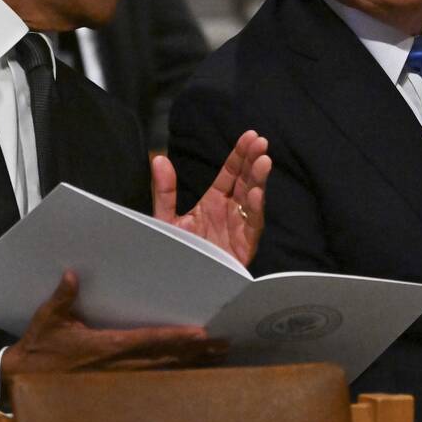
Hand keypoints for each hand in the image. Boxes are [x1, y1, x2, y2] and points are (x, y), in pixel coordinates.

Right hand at [0, 271, 227, 387]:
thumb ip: (63, 298)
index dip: (177, 338)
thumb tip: (71, 275)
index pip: (149, 340)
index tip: (201, 334)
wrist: (23, 383)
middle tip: (225, 344)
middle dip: (197, 352)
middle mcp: (120, 366)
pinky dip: (175, 375)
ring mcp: (120, 380)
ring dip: (192, 364)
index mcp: (107, 347)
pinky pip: (153, 381)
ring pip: (164, 372)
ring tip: (218, 356)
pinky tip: (192, 372)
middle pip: (166, 358)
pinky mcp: (117, 387)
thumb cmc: (38, 350)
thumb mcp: (47, 321)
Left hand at [151, 129, 270, 266]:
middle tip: (261, 142)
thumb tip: (158, 158)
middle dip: (253, 161)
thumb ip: (165, 190)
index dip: (240, 154)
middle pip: (245, 181)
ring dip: (259, 181)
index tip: (250, 136)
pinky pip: (252, 227)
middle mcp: (230, 212)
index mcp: (214, 202)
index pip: (230, 173)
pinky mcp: (243, 247)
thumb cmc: (176, 252)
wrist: (179, 285)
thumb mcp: (166, 218)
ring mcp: (239, 228)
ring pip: (253, 200)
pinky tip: (257, 195)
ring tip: (264, 161)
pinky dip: (255, 210)